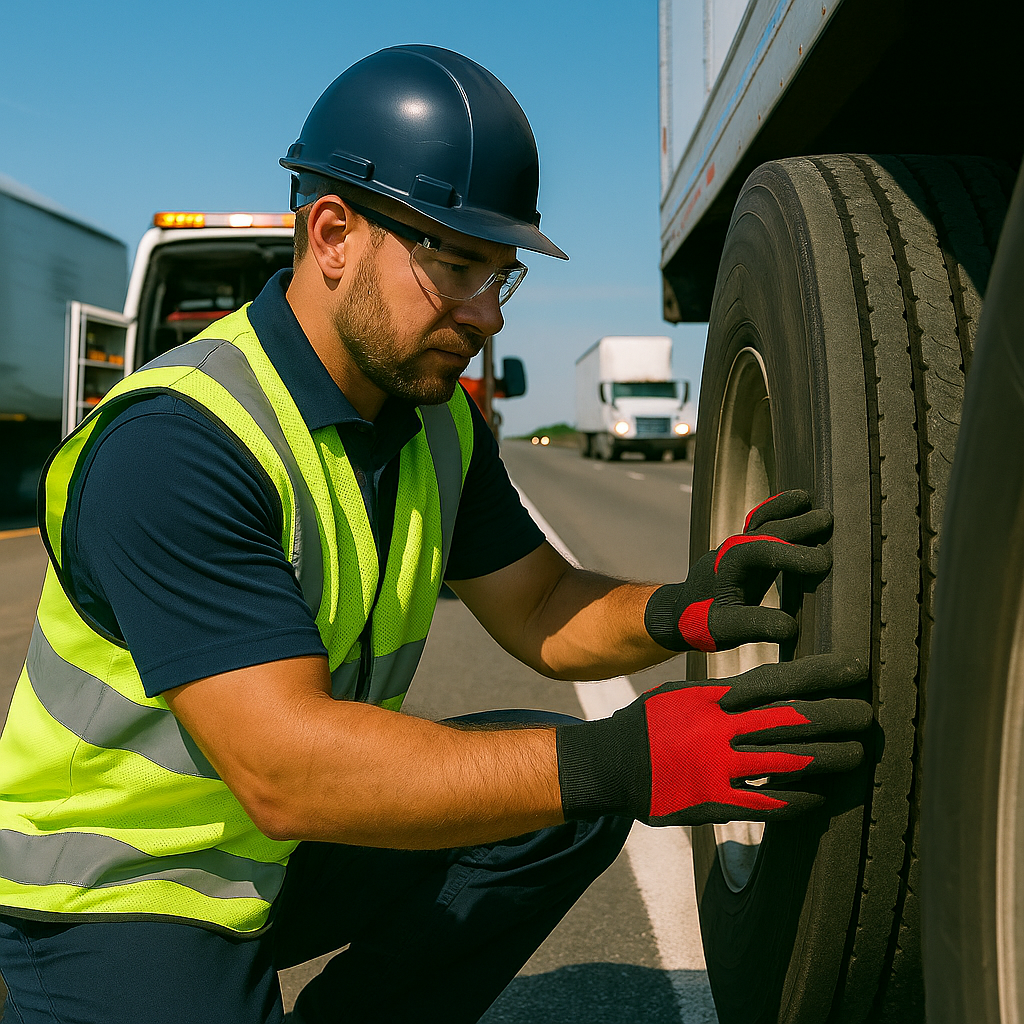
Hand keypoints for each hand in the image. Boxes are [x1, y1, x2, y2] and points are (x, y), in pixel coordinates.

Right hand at [556, 652, 870, 825]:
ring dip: (827, 759)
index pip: (776, 681)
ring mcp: (717, 769)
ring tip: (858, 754)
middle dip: (835, 718)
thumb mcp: (683, 694)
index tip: (854, 669)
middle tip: (869, 716)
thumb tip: (764, 688)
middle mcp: (719, 730)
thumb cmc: (651, 722)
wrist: (610, 763)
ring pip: (785, 763)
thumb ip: (723, 694)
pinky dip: (797, 800)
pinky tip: (821, 797)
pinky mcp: (712, 803)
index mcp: (713, 698)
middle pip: (790, 722)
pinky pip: (764, 803)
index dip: (819, 675)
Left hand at [644, 489, 831, 652]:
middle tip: (828, 521)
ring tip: (810, 499)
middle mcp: (734, 549)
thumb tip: (790, 627)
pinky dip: (777, 510)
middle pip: (769, 529)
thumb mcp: (725, 630)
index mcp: (730, 566)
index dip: (794, 555)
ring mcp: (739, 545)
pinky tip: (796, 502)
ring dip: (786, 509)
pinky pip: (762, 522)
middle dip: (798, 525)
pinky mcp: (746, 547)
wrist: (681, 612)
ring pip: (765, 520)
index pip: (765, 552)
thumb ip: (754, 626)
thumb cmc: (701, 622)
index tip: (824, 563)